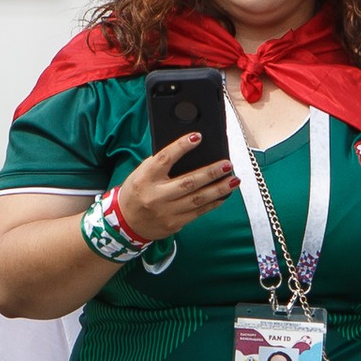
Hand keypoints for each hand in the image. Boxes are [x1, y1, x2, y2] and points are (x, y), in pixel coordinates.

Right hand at [111, 137, 237, 245]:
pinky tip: (224, 195)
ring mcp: (166, 212)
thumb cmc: (138, 191)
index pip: (164, 158)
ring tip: (234, 180)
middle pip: (188, 182)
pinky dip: (213, 203)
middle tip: (227, 164)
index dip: (181, 146)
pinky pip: (198, 212)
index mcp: (145, 178)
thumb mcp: (142, 173)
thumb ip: (162, 164)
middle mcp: (155, 195)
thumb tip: (192, 151)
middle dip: (211, 173)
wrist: (127, 222)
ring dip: (219, 189)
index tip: (197, 137)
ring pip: (198, 199)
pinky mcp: (174, 224)